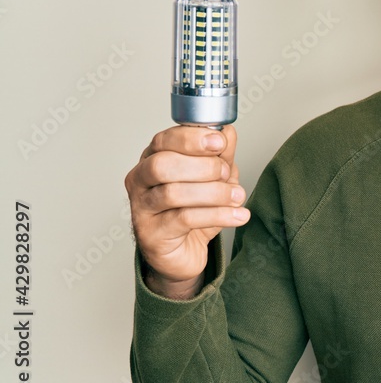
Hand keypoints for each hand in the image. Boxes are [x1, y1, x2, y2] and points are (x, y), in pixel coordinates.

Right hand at [124, 125, 247, 298]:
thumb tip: (227, 131)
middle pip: (162, 165)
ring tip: (237, 197)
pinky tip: (238, 215)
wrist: (184, 251)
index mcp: (152, 158)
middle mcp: (140, 181)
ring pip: (173, 193)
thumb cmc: (193, 208)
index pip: (164, 140)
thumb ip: (218, 155)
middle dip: (202, 167)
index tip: (219, 142)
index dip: (192, 139)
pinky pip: (184, 219)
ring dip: (214, 193)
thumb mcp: (212, 177)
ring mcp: (142, 209)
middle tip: (226, 174)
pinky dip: (218, 215)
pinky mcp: (152, 234)